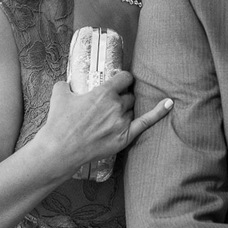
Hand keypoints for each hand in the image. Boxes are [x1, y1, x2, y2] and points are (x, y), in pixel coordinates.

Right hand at [38, 71, 172, 176]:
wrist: (60, 150)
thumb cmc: (58, 123)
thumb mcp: (59, 95)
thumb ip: (65, 85)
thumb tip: (67, 84)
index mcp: (103, 92)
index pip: (124, 77)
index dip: (122, 78)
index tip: (120, 80)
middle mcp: (116, 105)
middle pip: (129, 95)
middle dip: (122, 97)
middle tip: (111, 103)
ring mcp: (122, 122)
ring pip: (132, 110)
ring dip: (125, 110)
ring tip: (112, 116)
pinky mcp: (125, 137)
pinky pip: (146, 122)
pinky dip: (159, 112)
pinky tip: (169, 103)